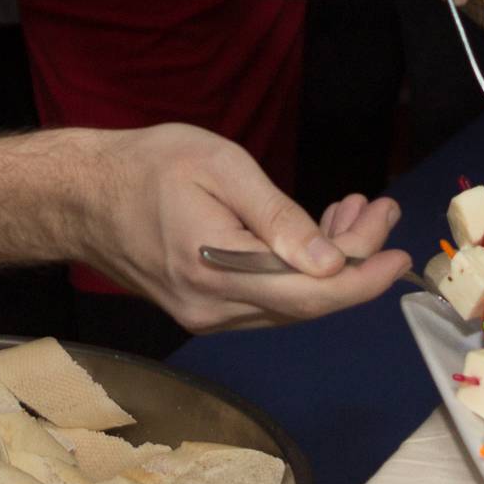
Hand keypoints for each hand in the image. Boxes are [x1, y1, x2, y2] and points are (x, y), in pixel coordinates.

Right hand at [73, 123, 408, 331]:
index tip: (400, 248)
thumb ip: (277, 217)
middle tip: (378, 211)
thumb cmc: (148, 167)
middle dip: (356, 261)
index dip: (365, 276)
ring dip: (329, 264)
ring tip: (349, 212)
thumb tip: (331, 262)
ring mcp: (207, 316)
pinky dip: (299, 270)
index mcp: (218, 271)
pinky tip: (312, 234)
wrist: (83, 197)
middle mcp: (214, 309)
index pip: (312, 293)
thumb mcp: (219, 167)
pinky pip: (268, 300)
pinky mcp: (204, 310)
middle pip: (308, 302)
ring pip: (291, 303)